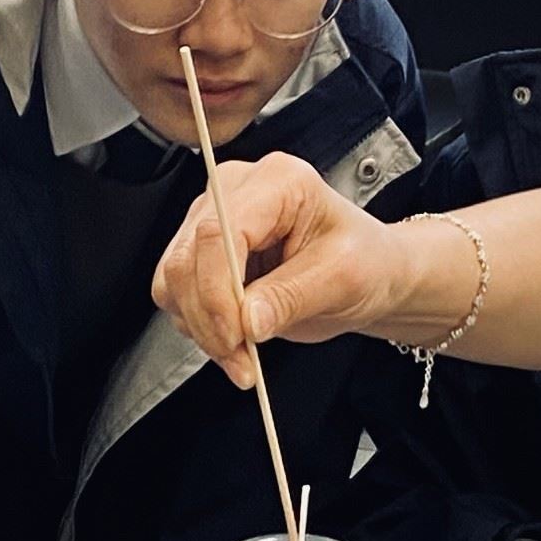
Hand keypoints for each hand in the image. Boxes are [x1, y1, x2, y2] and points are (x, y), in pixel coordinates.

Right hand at [150, 155, 412, 385]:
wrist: (369, 272)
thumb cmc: (365, 261)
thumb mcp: (344, 279)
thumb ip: (292, 297)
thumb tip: (247, 320)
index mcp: (278, 181)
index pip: (219, 231)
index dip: (218, 290)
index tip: (237, 336)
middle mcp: (235, 190)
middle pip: (187, 256)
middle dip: (209, 317)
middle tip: (241, 359)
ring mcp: (212, 218)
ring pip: (172, 278)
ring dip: (201, 327)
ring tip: (242, 357)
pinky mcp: (201, 251)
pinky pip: (176, 293)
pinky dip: (198, 326)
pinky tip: (232, 342)